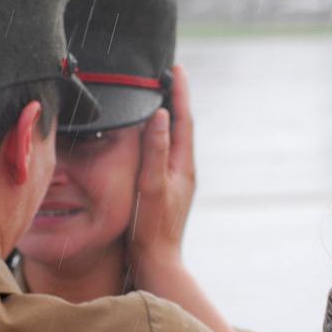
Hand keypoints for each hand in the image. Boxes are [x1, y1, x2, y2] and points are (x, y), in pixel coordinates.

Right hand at [128, 65, 195, 282]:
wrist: (156, 262)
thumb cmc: (151, 228)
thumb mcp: (151, 186)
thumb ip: (155, 151)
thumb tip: (159, 115)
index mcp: (182, 166)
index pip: (183, 120)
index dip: (179, 93)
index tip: (176, 69)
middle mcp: (182, 171)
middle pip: (180, 126)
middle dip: (174, 100)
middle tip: (166, 76)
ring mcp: (175, 181)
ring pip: (173, 140)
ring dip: (167, 118)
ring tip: (158, 99)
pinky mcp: (166, 190)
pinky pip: (164, 154)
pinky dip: (159, 138)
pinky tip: (148, 140)